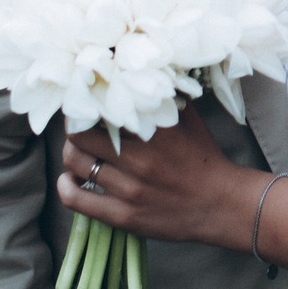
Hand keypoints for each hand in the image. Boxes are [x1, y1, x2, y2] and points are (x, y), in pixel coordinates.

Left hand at [58, 110, 256, 251]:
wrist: (221, 205)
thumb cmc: (203, 158)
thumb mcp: (187, 120)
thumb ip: (162, 97)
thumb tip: (138, 72)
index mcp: (155, 130)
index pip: (103, 108)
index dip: (86, 103)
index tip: (85, 101)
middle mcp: (140, 159)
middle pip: (79, 136)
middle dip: (74, 129)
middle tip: (78, 128)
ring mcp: (130, 189)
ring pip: (76, 164)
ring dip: (71, 155)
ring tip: (78, 152)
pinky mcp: (124, 216)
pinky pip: (77, 200)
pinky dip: (65, 187)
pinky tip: (70, 179)